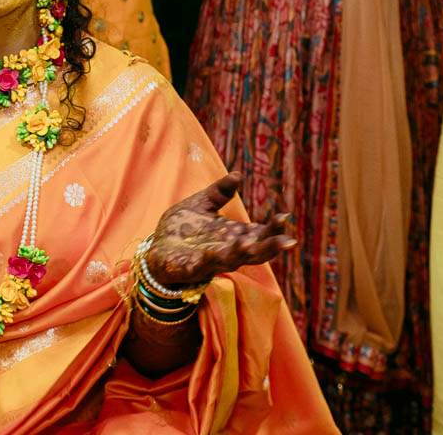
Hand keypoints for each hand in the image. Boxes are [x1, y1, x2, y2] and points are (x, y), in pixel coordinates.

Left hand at [144, 173, 294, 287]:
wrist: (155, 249)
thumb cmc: (182, 229)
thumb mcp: (202, 204)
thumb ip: (219, 192)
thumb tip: (238, 174)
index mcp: (232, 236)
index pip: (259, 234)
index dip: (273, 228)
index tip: (285, 216)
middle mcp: (226, 251)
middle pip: (254, 251)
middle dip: (269, 246)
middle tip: (287, 240)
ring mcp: (208, 262)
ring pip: (230, 260)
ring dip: (241, 252)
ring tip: (251, 242)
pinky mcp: (187, 268)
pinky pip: (200, 266)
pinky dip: (208, 260)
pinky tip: (215, 251)